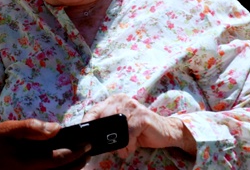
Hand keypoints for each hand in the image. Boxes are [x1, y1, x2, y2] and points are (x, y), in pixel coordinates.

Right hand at [0, 119, 89, 169]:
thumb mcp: (7, 130)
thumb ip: (32, 128)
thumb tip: (56, 128)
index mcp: (28, 163)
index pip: (61, 159)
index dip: (77, 151)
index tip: (87, 143)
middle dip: (79, 162)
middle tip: (87, 152)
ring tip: (78, 160)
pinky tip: (59, 166)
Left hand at [82, 94, 196, 157]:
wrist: (166, 131)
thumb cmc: (140, 131)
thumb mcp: (121, 127)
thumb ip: (108, 127)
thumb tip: (89, 139)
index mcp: (114, 100)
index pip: (93, 111)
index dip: (87, 124)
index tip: (83, 138)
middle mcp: (122, 100)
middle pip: (103, 120)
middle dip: (105, 137)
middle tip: (111, 148)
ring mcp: (132, 106)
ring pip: (115, 128)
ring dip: (118, 143)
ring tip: (124, 148)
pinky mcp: (142, 116)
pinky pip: (128, 133)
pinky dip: (128, 144)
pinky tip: (131, 147)